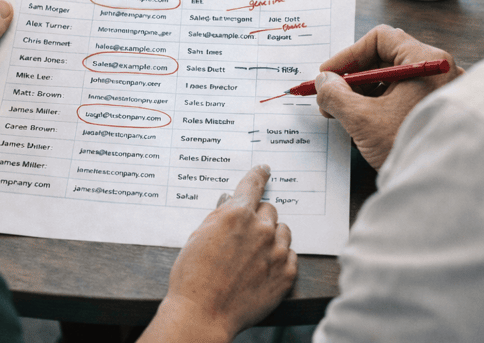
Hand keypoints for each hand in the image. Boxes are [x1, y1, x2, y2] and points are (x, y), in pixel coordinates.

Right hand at [139, 165, 297, 342]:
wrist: (203, 314)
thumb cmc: (193, 277)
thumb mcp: (198, 236)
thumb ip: (218, 217)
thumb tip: (229, 203)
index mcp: (236, 215)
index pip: (253, 185)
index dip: (259, 175)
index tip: (264, 170)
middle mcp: (260, 229)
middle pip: (269, 210)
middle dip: (258, 217)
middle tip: (245, 234)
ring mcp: (276, 252)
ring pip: (282, 230)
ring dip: (271, 236)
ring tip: (254, 253)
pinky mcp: (286, 275)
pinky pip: (290, 255)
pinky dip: (279, 257)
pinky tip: (263, 268)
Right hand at [316, 25, 461, 169]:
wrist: (441, 186)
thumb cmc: (408, 146)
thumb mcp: (362, 118)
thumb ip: (336, 95)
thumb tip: (323, 82)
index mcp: (426, 61)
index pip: (380, 39)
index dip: (348, 55)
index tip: (328, 74)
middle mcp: (438, 71)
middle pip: (386, 60)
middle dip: (352, 78)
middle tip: (330, 97)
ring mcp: (440, 92)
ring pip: (393, 81)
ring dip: (363, 94)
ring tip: (342, 115)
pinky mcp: (437, 112)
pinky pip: (404, 98)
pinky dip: (380, 106)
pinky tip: (362, 125)